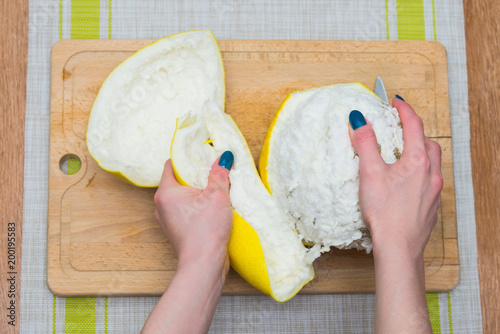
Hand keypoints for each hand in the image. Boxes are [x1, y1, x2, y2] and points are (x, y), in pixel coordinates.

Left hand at [154, 155, 232, 273]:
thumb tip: (224, 157)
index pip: (171, 165)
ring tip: (216, 190)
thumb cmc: (206, 231)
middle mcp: (161, 206)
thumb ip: (220, 173)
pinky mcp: (177, 231)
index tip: (202, 155)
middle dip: (196, 176)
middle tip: (213, 171)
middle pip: (178, 181)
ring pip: (183, 198)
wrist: (204, 265)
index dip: (187, 158)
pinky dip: (197, 207)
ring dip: (198, 193)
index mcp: (165, 193)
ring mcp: (168, 220)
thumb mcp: (217, 195)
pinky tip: (214, 208)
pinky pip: (186, 212)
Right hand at [349, 96, 442, 333]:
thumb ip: (365, 144)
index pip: (414, 125)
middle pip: (428, 143)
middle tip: (401, 126)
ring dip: (420, 151)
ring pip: (432, 162)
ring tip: (404, 152)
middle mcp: (430, 174)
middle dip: (416, 130)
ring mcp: (434, 191)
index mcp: (417, 161)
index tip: (395, 101)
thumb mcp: (370, 173)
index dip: (404, 110)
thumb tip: (359, 120)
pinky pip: (430, 179)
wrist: (399, 247)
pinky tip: (407, 181)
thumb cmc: (385, 213)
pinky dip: (421, 170)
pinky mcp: (431, 205)